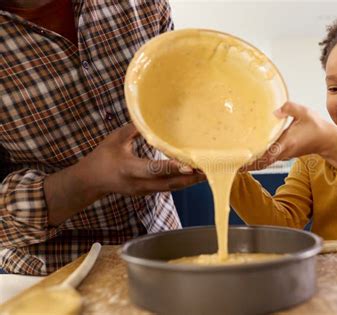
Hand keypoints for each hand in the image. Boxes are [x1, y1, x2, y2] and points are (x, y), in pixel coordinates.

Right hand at [45, 123, 204, 225]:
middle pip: (169, 183)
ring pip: (171, 187)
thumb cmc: (102, 157)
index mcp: (129, 169)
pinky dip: (182, 182)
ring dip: (190, 181)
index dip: (172, 168)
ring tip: (208, 172)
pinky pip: (168, 188)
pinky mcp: (148, 192)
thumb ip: (135, 129)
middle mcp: (139, 183)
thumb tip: (152, 117)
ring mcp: (144, 190)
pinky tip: (194, 176)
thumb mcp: (115, 139)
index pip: (154, 169)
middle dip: (190, 178)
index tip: (190, 166)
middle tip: (210, 168)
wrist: (90, 182)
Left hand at [242, 102, 336, 170]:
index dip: (252, 160)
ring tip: (235, 159)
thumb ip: (289, 108)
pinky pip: (268, 158)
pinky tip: (248, 153)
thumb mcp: (304, 112)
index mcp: (287, 143)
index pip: (266, 155)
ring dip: (251, 161)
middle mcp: (283, 152)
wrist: (327, 140)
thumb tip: (275, 110)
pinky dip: (257, 158)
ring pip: (264, 161)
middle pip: (261, 162)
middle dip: (246, 163)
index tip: (239, 163)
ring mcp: (283, 154)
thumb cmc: (317, 127)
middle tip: (230, 163)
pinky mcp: (283, 153)